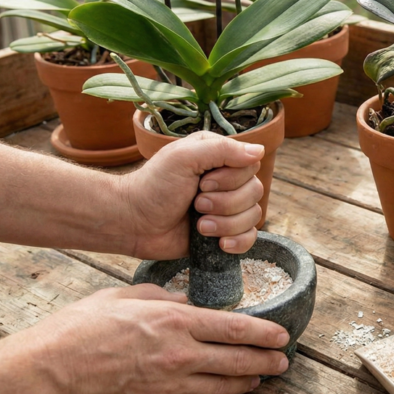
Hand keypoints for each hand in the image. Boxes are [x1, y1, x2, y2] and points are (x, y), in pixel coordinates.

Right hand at [15, 285, 289, 393]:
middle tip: (283, 360)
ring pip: (224, 386)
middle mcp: (179, 356)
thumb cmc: (79, 331)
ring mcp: (170, 387)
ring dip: (248, 381)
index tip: (282, 334)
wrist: (47, 376)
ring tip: (262, 376)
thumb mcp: (124, 297)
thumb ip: (162, 297)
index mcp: (173, 321)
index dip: (265, 333)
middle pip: (238, 360)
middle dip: (267, 361)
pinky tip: (227, 390)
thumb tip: (187, 302)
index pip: (235, 328)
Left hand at [120, 131, 265, 258]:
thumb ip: (222, 150)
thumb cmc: (153, 186)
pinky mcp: (223, 232)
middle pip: (255, 192)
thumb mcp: (183, 158)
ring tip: (199, 225)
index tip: (203, 183)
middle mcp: (227, 181)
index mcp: (219, 157)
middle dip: (225, 203)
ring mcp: (226, 208)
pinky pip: (249, 238)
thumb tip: (260, 150)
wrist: (134, 223)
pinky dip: (237, 242)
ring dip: (225, 224)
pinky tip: (218, 243)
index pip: (251, 165)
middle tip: (196, 204)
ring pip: (253, 216)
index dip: (232, 179)